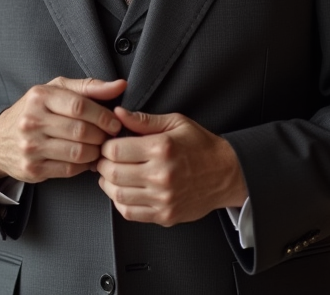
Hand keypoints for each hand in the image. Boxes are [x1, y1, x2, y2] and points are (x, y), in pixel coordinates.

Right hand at [0, 77, 126, 182]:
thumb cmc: (35, 110)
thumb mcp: (57, 90)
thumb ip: (90, 87)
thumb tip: (121, 85)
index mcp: (39, 97)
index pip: (80, 106)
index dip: (103, 116)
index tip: (114, 122)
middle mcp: (32, 121)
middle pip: (81, 131)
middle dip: (102, 136)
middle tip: (108, 137)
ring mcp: (30, 147)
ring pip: (77, 152)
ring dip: (95, 152)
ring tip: (98, 147)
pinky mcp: (32, 169)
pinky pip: (69, 169)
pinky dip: (84, 165)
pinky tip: (85, 158)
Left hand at [96, 107, 246, 226]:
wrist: (227, 174)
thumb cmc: (201, 146)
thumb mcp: (176, 123)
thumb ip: (144, 120)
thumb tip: (118, 114)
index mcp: (162, 148)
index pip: (115, 150)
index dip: (105, 146)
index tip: (108, 144)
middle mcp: (161, 175)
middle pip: (112, 172)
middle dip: (102, 165)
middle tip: (105, 160)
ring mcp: (163, 198)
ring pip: (118, 194)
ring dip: (108, 184)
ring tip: (112, 175)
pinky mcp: (165, 215)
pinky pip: (131, 212)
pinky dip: (120, 202)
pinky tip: (124, 191)